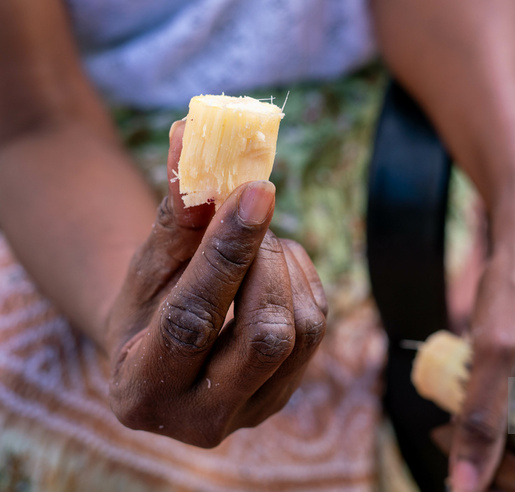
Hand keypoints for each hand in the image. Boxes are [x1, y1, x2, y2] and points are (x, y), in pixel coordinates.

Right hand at [105, 121, 326, 446]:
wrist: (163, 351)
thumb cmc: (149, 301)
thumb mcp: (149, 263)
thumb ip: (174, 211)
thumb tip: (192, 136)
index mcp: (143, 390)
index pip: (194, 319)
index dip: (227, 251)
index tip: (255, 188)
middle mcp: (200, 419)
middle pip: (263, 336)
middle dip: (265, 261)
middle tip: (254, 208)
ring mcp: (252, 411)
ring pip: (301, 332)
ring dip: (285, 267)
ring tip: (257, 241)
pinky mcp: (284, 394)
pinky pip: (316, 328)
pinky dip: (302, 280)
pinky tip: (273, 264)